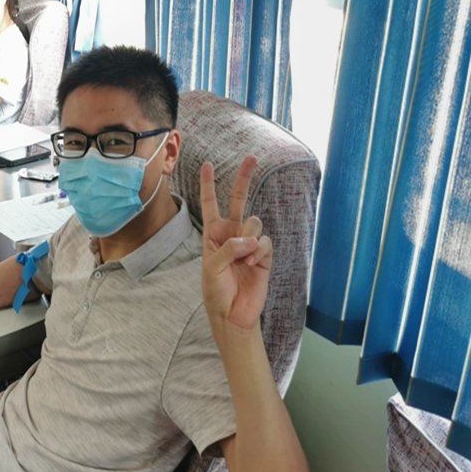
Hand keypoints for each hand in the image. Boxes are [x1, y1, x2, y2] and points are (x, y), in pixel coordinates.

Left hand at [200, 156, 271, 333]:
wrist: (233, 313)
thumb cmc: (216, 291)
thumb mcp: (212, 268)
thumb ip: (228, 249)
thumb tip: (251, 239)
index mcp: (213, 234)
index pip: (210, 204)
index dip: (208, 184)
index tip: (207, 164)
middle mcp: (232, 234)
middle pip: (239, 200)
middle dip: (244, 178)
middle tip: (251, 157)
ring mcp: (249, 243)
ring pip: (255, 222)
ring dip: (249, 238)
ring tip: (243, 258)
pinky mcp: (264, 254)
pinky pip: (265, 241)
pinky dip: (259, 251)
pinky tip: (253, 264)